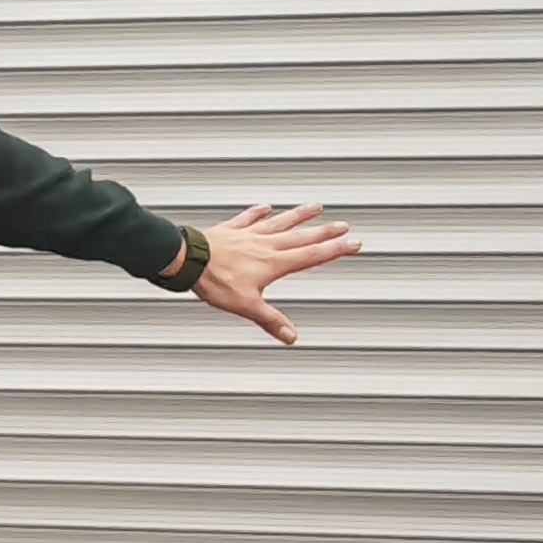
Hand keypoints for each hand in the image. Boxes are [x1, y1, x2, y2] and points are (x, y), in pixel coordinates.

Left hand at [191, 202, 357, 346]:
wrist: (189, 259)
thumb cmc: (215, 281)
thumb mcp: (246, 306)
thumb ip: (270, 319)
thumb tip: (290, 336)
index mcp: (274, 263)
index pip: (312, 256)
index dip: (335, 250)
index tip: (353, 243)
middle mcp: (265, 245)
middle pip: (302, 236)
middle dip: (325, 231)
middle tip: (343, 225)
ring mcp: (249, 235)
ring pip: (280, 222)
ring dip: (299, 215)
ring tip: (315, 206)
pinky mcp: (232, 230)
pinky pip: (249, 219)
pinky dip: (258, 213)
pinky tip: (266, 207)